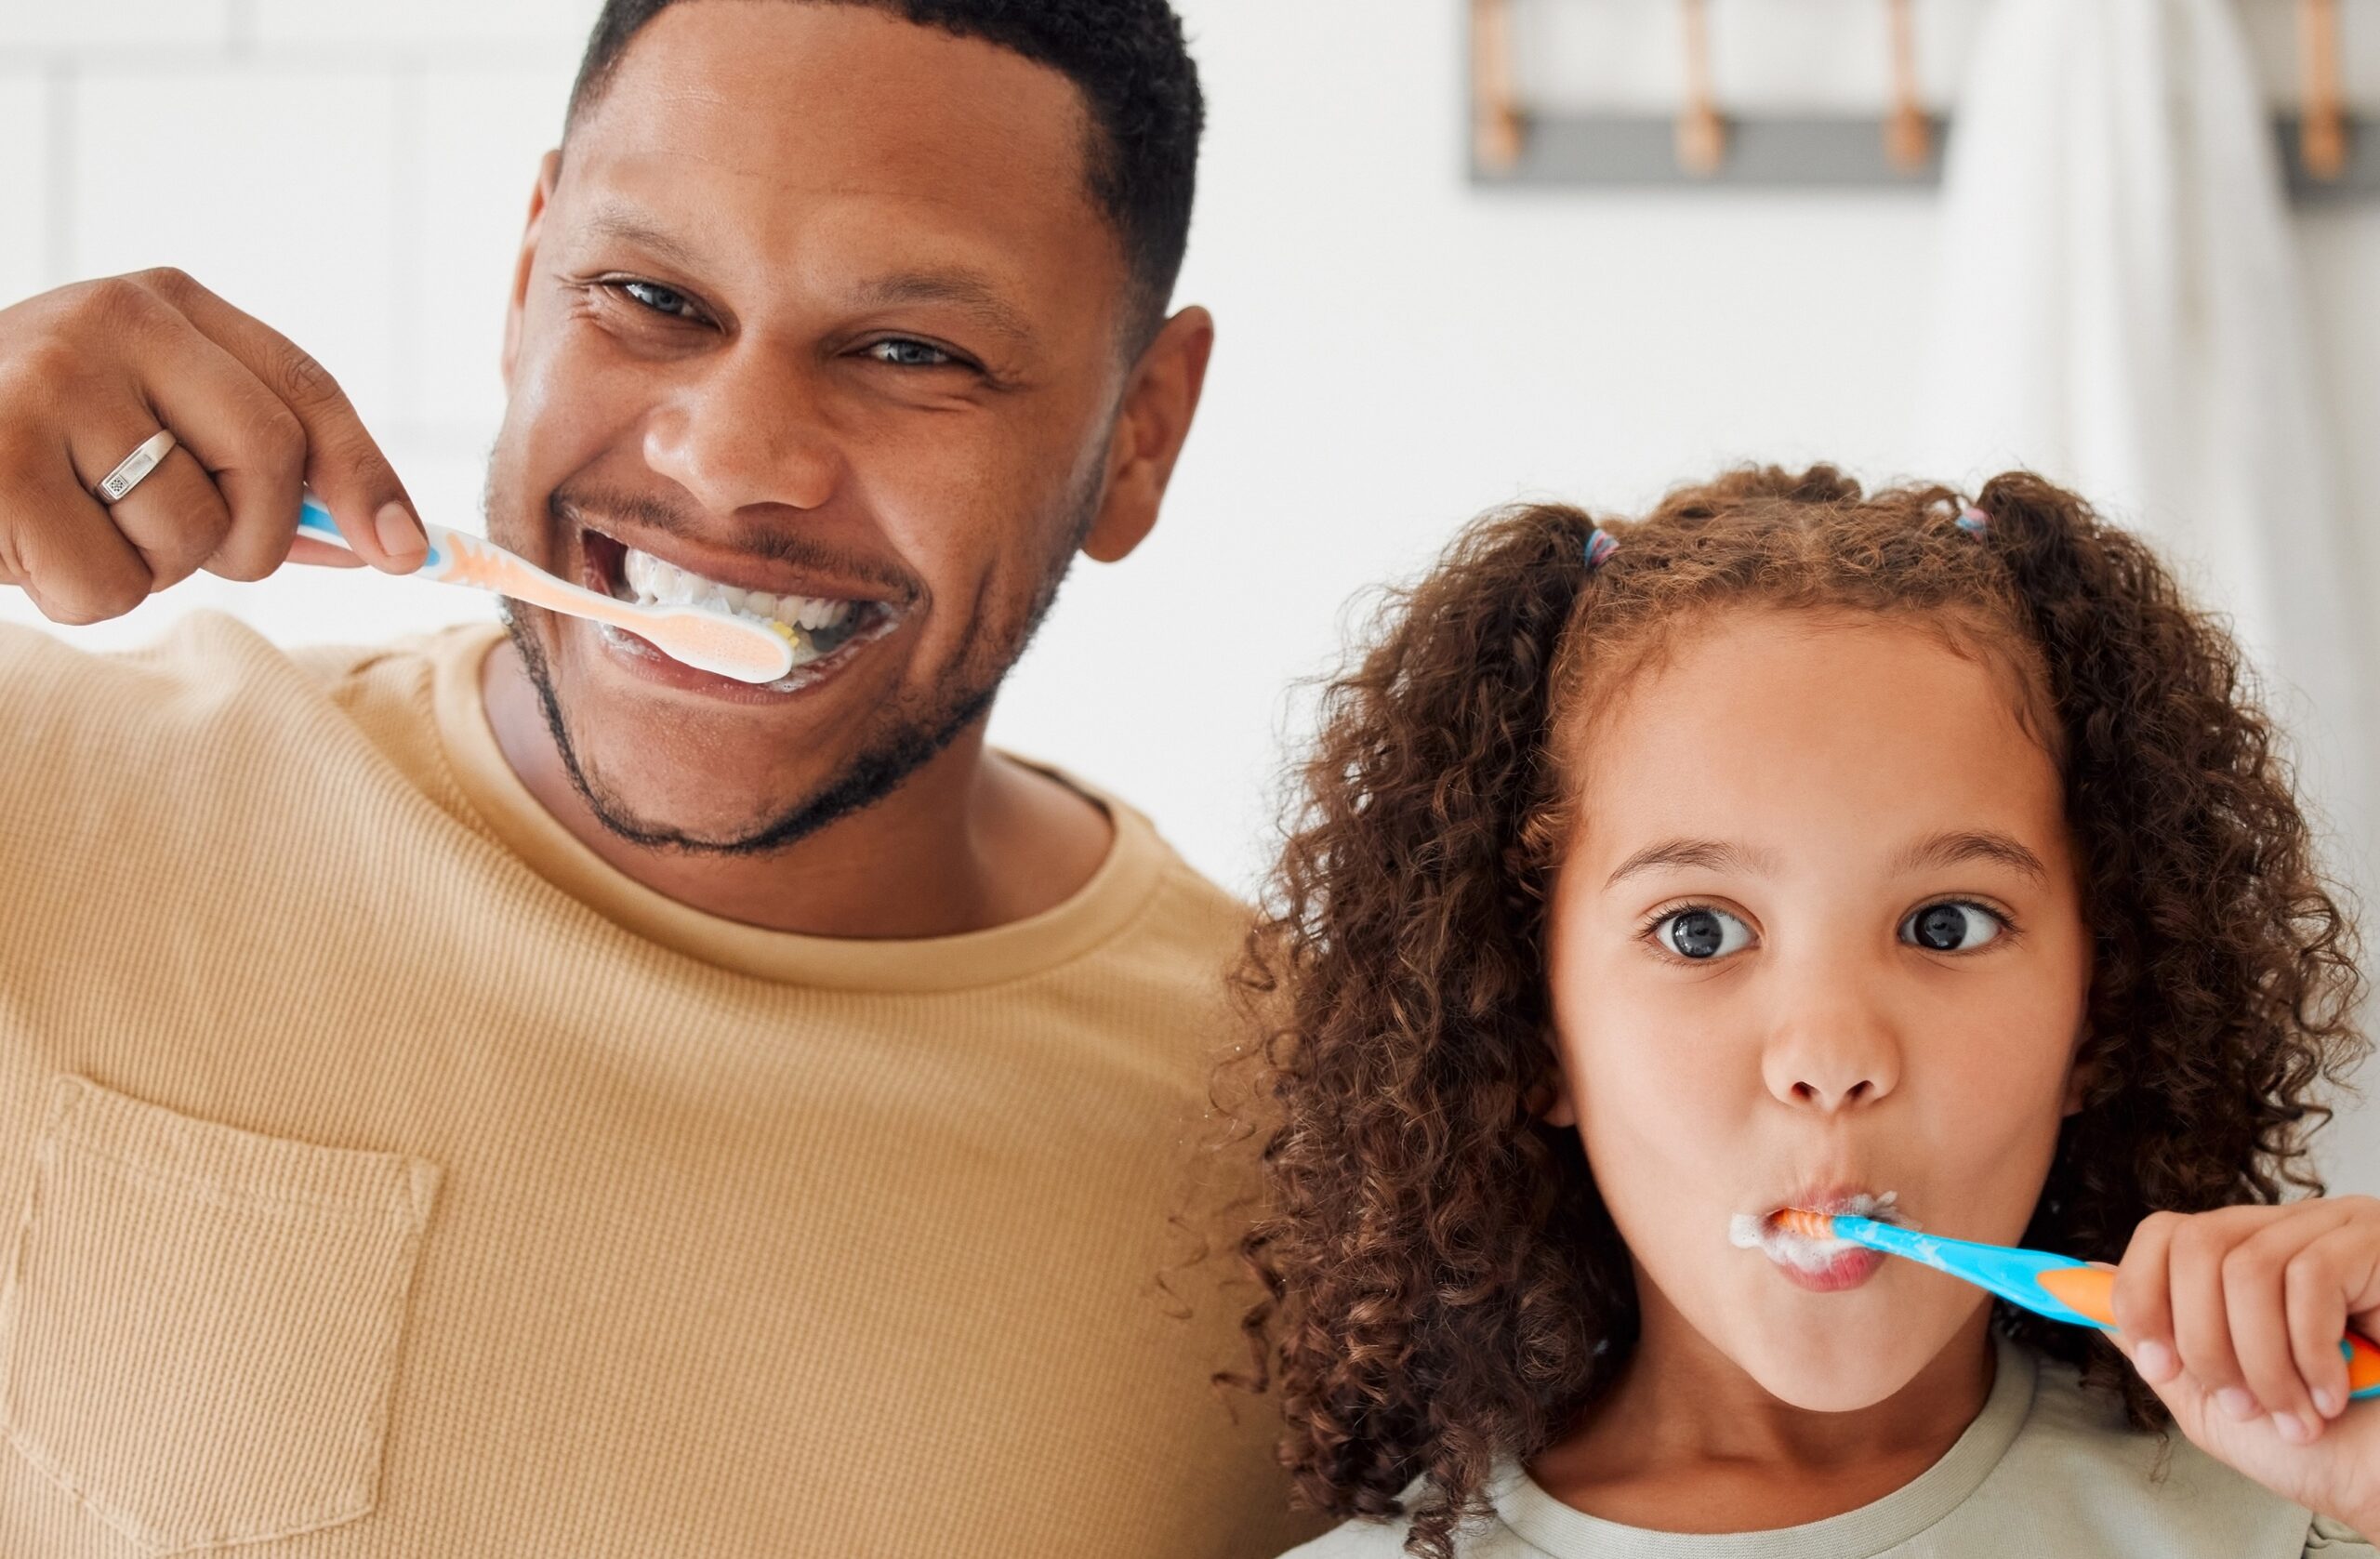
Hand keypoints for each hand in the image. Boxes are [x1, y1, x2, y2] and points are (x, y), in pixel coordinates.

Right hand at [0, 268, 425, 624]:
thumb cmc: (32, 453)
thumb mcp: (145, 431)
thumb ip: (253, 472)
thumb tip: (387, 542)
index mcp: (165, 306)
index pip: (306, 392)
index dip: (367, 479)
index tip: (406, 553)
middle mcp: (114, 321)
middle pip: (272, 461)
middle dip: (251, 540)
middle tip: (181, 548)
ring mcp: (50, 379)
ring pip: (190, 535)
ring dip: (148, 570)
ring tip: (76, 529)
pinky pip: (107, 583)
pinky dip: (79, 595)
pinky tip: (24, 545)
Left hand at [2109, 1198, 2379, 1533]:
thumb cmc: (2318, 1446)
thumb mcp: (2211, 1398)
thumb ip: (2156, 1343)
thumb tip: (2085, 1284)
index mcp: (2241, 1259)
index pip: (2165, 1233)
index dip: (2141, 1294)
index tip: (2153, 1361)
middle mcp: (2283, 1232)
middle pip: (2195, 1244)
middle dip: (2201, 1339)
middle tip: (2237, 1403)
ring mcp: (2331, 1232)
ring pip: (2246, 1268)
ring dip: (2258, 1359)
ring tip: (2291, 1412)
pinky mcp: (2372, 1248)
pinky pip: (2310, 1280)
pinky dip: (2308, 1351)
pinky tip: (2330, 1392)